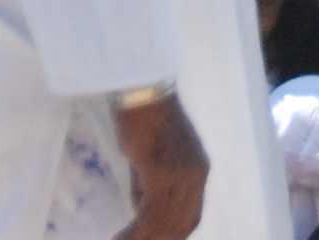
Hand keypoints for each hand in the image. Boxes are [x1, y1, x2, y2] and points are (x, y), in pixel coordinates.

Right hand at [110, 89, 208, 239]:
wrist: (142, 93)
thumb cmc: (143, 118)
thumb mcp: (152, 158)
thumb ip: (151, 183)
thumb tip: (142, 207)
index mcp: (199, 171)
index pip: (191, 215)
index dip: (173, 234)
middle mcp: (197, 176)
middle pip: (181, 224)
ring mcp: (182, 176)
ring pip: (165, 223)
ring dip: (142, 239)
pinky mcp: (163, 174)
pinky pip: (150, 214)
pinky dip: (135, 231)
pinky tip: (119, 238)